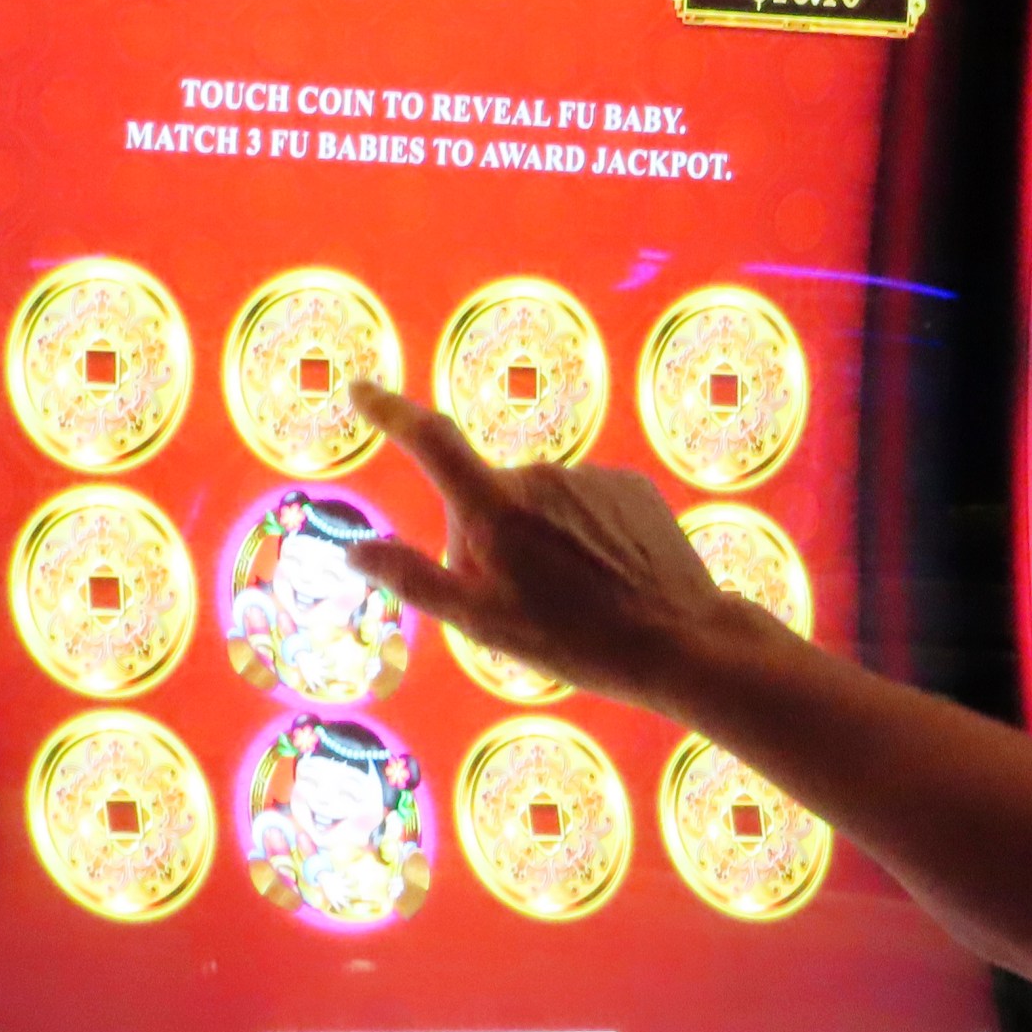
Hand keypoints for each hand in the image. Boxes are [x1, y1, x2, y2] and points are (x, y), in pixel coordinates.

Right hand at [344, 381, 755, 711]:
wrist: (678, 642)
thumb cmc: (572, 641)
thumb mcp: (482, 622)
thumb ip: (414, 579)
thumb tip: (353, 550)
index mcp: (496, 508)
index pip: (431, 442)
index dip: (390, 412)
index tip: (359, 389)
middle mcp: (539, 476)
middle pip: (488, 498)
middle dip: (488, 539)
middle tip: (520, 601)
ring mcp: (589, 476)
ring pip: (539, 505)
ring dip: (539, 539)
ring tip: (573, 597)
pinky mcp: (628, 485)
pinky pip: (584, 503)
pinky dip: (582, 534)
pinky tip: (606, 576)